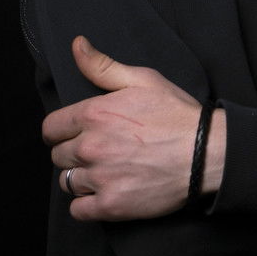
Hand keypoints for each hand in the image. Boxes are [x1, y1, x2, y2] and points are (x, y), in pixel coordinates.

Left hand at [42, 36, 225, 221]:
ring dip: (81, 178)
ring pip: (68, 182)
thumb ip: (102, 65)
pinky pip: (77, 211)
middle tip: (98, 151)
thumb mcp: (142, 79)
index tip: (74, 133)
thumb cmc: (176, 114)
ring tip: (104, 171)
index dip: (61, 130)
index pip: (50, 128)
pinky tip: (105, 192)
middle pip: (58, 156)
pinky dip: (87, 204)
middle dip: (73, 153)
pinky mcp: (111, 205)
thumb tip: (76, 44)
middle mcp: (90, 147)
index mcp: (94, 114)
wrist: (206, 152)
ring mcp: (100, 178)